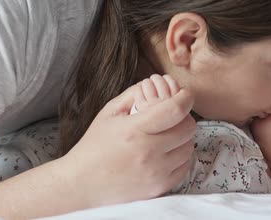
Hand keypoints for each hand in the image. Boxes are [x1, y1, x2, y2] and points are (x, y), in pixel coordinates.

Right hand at [61, 80, 195, 207]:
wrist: (82, 182)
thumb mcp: (109, 112)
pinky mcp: (159, 187)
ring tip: (168, 134)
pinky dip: (180, 156)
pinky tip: (167, 151)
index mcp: (134, 130)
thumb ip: (134, 94)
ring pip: (188, 147)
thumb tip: (156, 82)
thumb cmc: (94, 145)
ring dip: (183, 137)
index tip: (184, 94)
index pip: (175, 110)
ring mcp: (155, 172)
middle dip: (184, 116)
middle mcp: (148, 152)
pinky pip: (184, 167)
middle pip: (187, 128)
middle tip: (173, 115)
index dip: (185, 98)